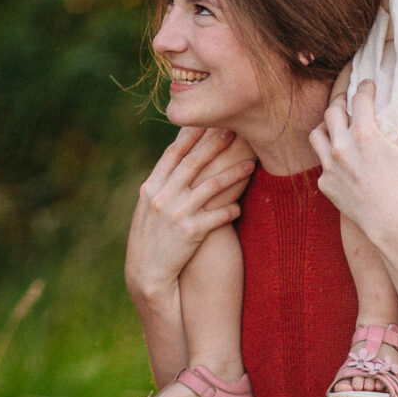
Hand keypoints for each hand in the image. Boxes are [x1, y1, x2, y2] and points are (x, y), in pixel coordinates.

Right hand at [124, 126, 255, 302]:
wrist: (147, 275)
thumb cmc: (150, 240)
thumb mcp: (148, 209)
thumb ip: (162, 186)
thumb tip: (178, 164)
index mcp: (150, 187)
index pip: (172, 154)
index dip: (190, 136)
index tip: (206, 121)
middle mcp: (162, 197)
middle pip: (193, 164)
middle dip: (214, 145)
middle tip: (233, 130)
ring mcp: (176, 214)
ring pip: (210, 187)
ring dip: (233, 174)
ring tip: (251, 164)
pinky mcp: (191, 233)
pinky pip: (217, 216)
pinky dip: (230, 208)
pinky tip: (242, 204)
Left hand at [309, 81, 397, 241]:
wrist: (388, 219)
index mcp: (364, 134)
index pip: (359, 100)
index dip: (364, 88)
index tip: (366, 83)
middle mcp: (341, 145)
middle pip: (332, 111)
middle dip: (340, 101)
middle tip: (346, 100)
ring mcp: (329, 164)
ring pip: (316, 134)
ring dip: (326, 127)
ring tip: (333, 126)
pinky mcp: (324, 181)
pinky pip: (322, 163)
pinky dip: (330, 158)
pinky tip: (339, 160)